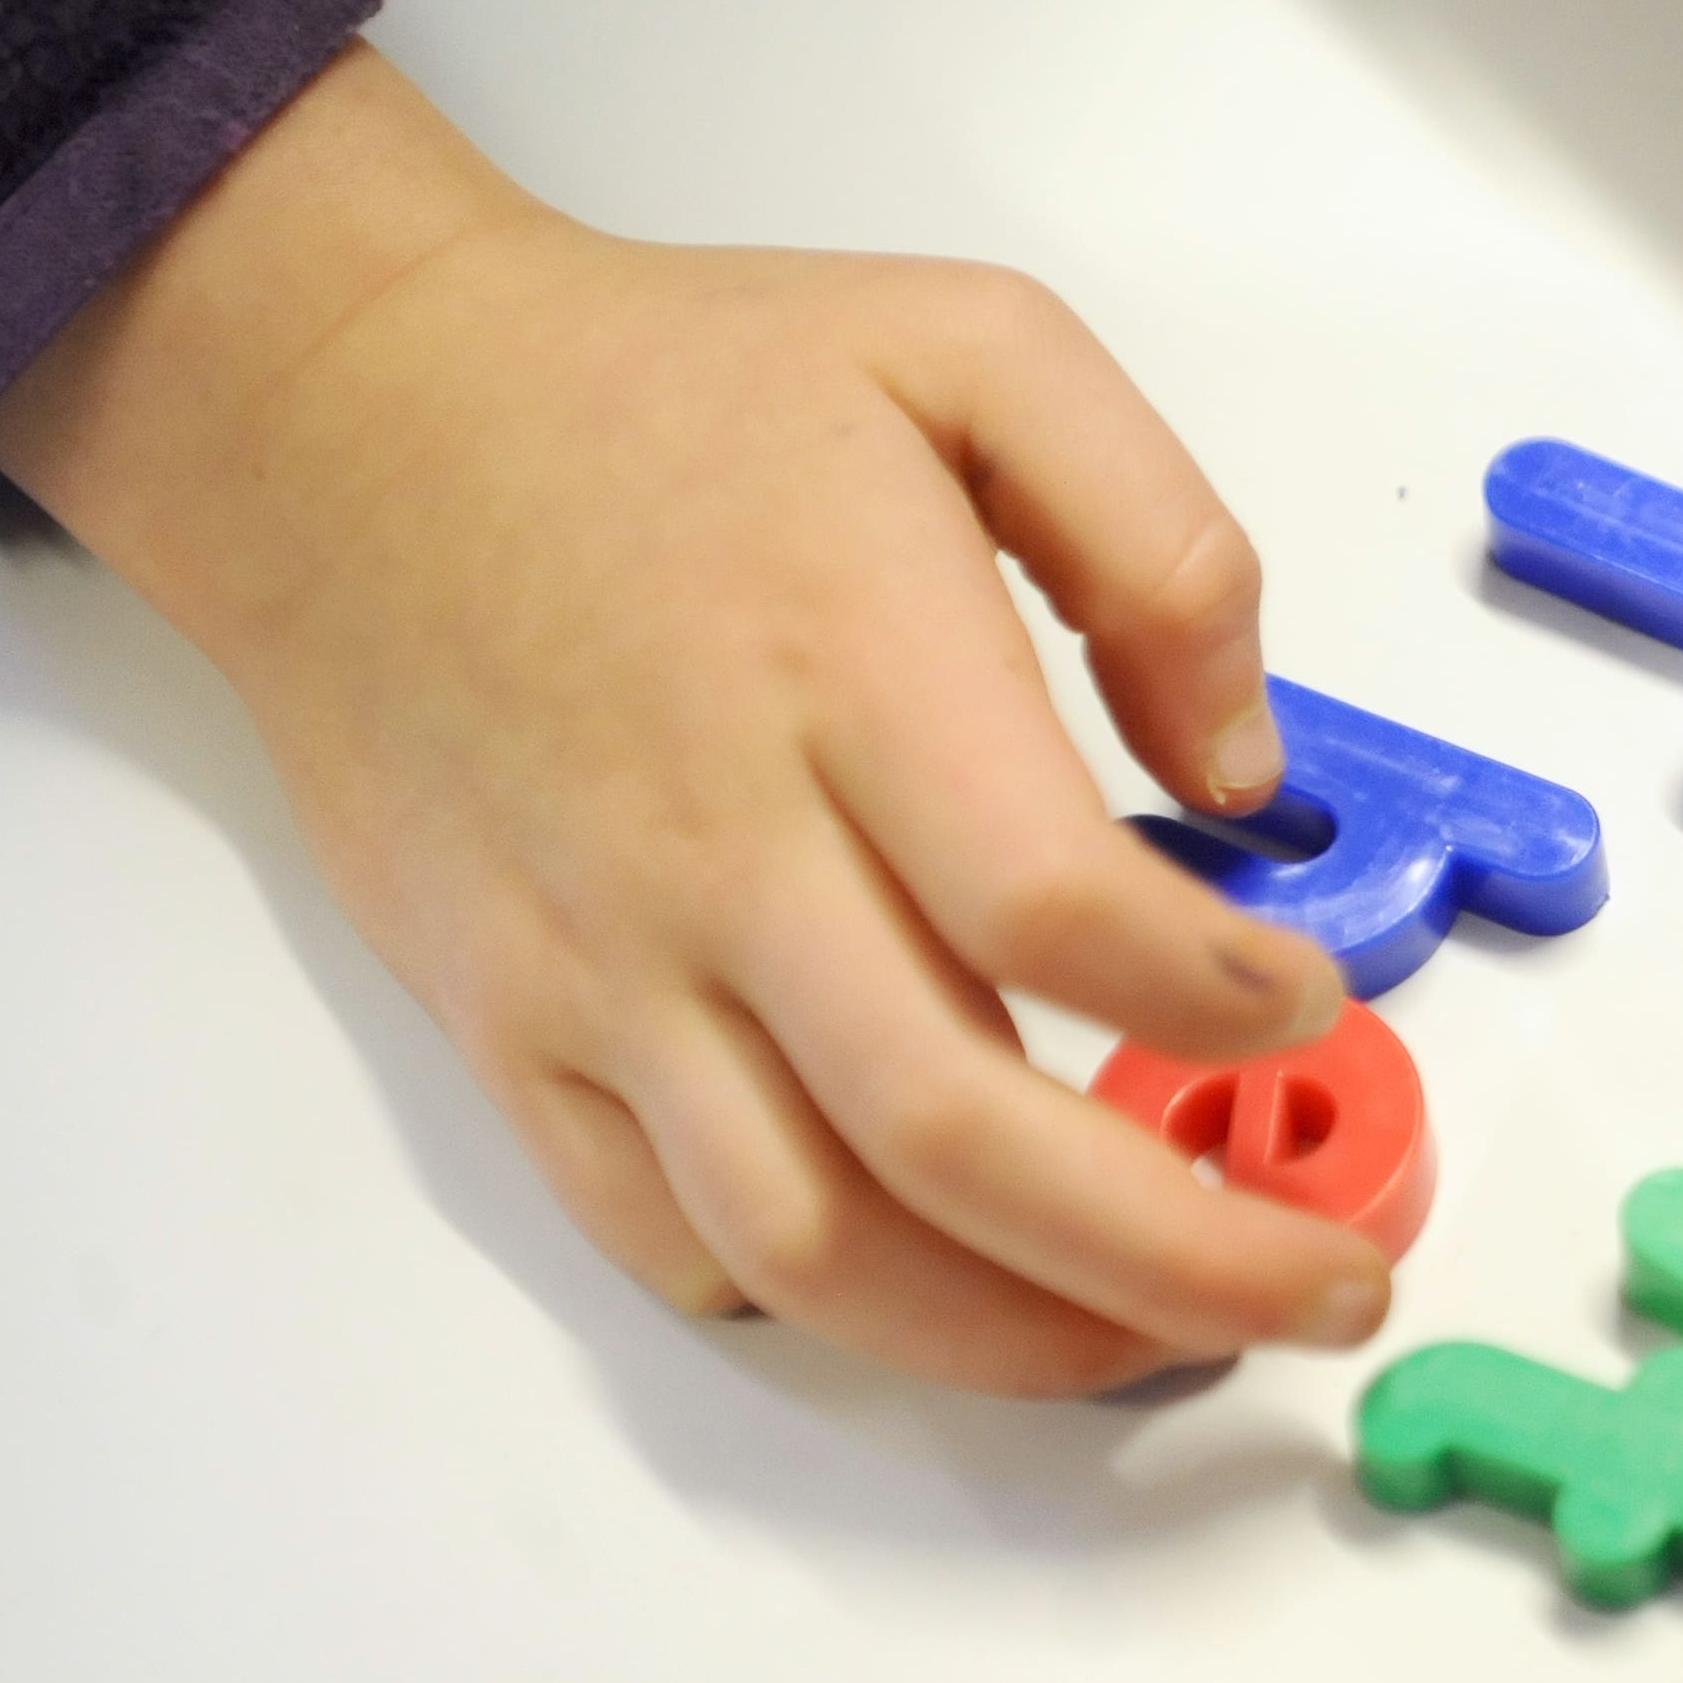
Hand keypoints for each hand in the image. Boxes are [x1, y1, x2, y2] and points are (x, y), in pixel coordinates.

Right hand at [0, 46, 1384, 1394]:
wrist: (356, 424)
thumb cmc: (672, 388)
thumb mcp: (973, 346)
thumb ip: (1159, 543)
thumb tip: (1244, 772)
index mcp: (852, 669)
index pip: (1051, 908)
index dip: (1212, 999)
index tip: (1306, 1002)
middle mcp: (721, 849)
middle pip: (957, 1132)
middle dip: (1178, 1255)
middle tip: (1327, 1286)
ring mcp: (605, 966)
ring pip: (818, 1242)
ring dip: (1018, 1334)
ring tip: (1168, 1336)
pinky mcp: (518, 1030)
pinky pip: (671, 1237)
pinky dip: (826, 1306)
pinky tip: (952, 1291)